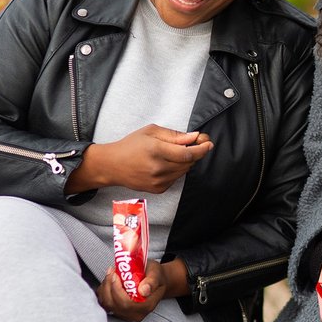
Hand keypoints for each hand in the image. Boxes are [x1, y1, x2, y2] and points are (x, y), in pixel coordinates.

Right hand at [69, 125, 212, 192]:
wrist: (112, 165)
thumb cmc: (130, 145)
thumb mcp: (151, 132)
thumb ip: (174, 136)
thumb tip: (194, 137)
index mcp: (156, 151)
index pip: (187, 154)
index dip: (201, 149)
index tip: (209, 143)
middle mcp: (158, 168)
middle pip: (188, 163)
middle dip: (195, 153)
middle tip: (196, 144)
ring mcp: (158, 181)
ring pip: (184, 171)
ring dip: (186, 161)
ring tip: (174, 153)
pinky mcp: (158, 189)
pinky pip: (176, 178)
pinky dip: (177, 170)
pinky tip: (166, 163)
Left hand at [97, 259, 165, 321]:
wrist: (154, 280)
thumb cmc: (155, 276)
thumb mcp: (156, 273)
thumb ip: (152, 281)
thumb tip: (144, 290)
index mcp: (147, 306)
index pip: (126, 304)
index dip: (117, 290)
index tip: (116, 275)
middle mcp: (135, 313)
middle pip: (114, 304)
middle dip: (109, 286)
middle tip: (112, 271)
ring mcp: (126, 313)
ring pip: (107, 303)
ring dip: (105, 287)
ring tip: (111, 274)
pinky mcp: (117, 310)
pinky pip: (104, 302)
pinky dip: (103, 290)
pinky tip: (109, 281)